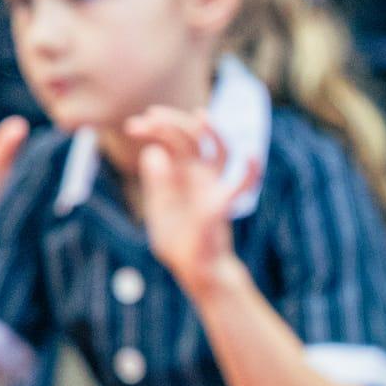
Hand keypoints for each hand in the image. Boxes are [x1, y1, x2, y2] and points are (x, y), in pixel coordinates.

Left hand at [126, 107, 256, 294]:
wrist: (197, 270)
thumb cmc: (179, 242)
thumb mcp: (160, 211)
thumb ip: (157, 184)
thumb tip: (152, 153)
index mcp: (180, 176)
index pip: (169, 141)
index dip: (153, 128)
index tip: (133, 126)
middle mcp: (198, 176)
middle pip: (191, 137)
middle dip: (171, 123)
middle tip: (148, 118)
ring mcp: (213, 188)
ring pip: (218, 151)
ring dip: (211, 132)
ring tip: (201, 115)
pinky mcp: (223, 206)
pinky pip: (243, 186)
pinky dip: (251, 172)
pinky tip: (253, 157)